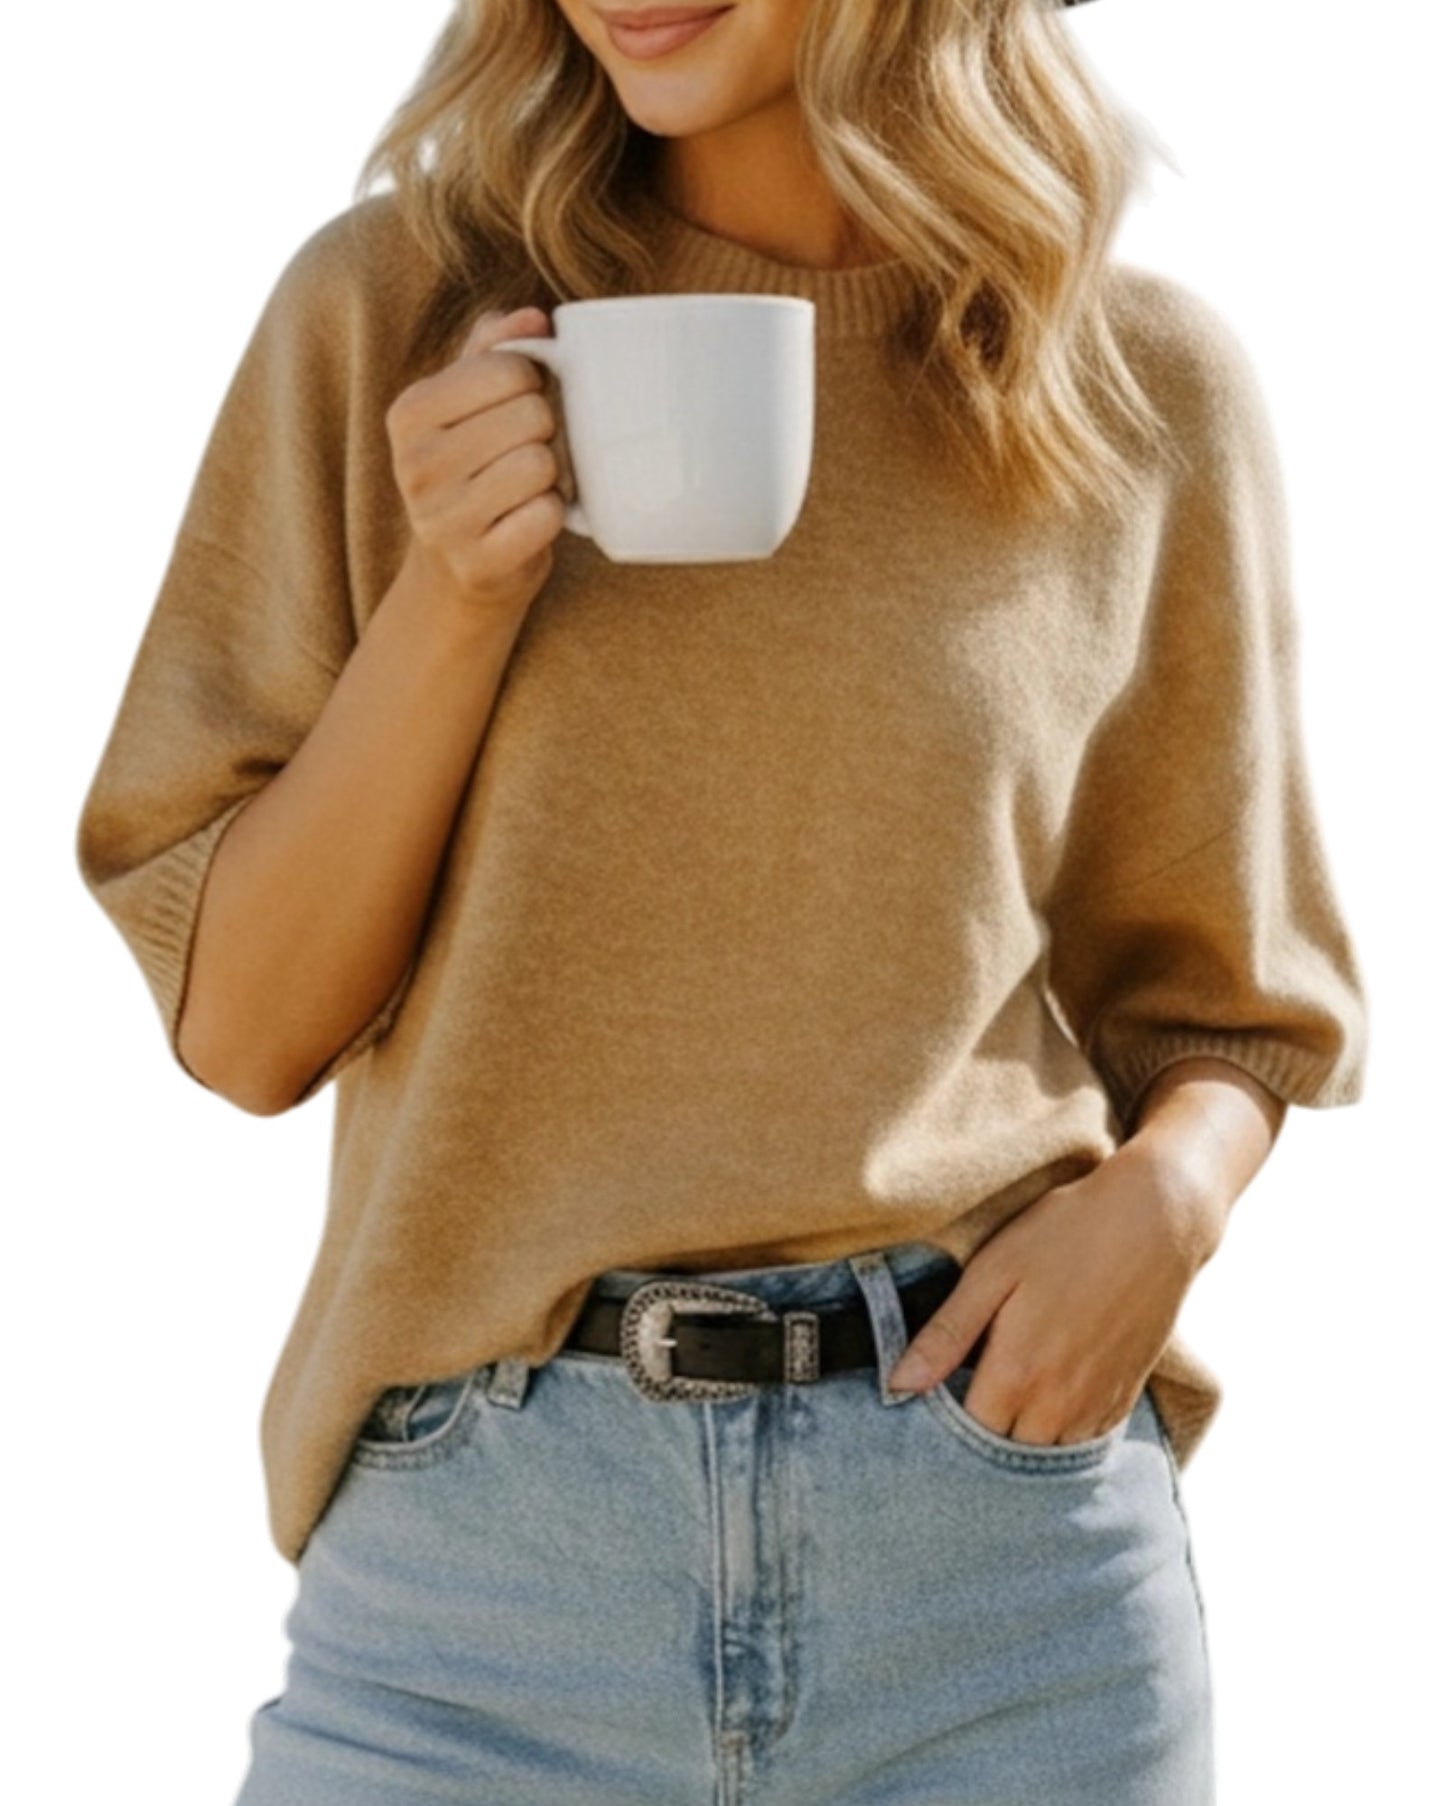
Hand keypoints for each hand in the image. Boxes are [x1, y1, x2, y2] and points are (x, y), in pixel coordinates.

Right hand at [385, 306, 565, 619]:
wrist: (458, 568)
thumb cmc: (473, 471)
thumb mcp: (469, 403)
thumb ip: (495, 349)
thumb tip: (533, 318)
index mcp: (410, 412)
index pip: (509, 368)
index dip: (534, 385)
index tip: (518, 408)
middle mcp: (416, 464)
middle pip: (530, 416)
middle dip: (545, 433)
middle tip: (528, 453)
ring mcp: (443, 520)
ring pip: (540, 465)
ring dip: (550, 477)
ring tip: (529, 487)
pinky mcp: (477, 563)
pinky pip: (546, 516)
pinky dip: (551, 517)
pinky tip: (528, 521)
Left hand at [885, 1146, 1222, 1444]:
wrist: (1157, 1219)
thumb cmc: (1066, 1233)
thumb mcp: (993, 1272)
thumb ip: (946, 1334)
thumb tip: (897, 1386)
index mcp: (1018, 1372)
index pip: (966, 1434)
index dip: (943, 1423)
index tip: (931, 1398)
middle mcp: (1060, 1403)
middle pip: (1006, 1453)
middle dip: (980, 1436)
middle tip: (965, 1395)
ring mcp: (1098, 1404)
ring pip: (1047, 1454)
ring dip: (1021, 1439)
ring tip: (1003, 1400)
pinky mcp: (1126, 1396)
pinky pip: (1085, 1443)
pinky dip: (1060, 1434)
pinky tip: (1046, 1399)